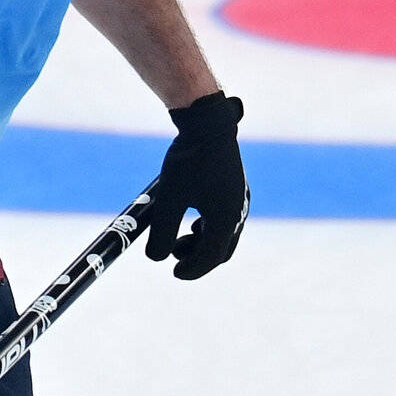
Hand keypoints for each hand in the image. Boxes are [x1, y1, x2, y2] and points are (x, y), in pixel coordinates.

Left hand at [146, 93, 248, 279]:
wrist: (207, 122)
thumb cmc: (188, 160)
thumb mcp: (169, 199)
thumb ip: (162, 231)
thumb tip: (154, 258)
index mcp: (227, 219)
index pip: (212, 257)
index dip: (192, 269)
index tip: (174, 273)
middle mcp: (240, 212)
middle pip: (222, 249)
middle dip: (198, 257)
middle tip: (174, 257)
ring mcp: (241, 200)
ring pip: (224, 233)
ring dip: (203, 241)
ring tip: (180, 238)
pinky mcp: (236, 188)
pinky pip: (226, 218)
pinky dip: (209, 226)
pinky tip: (193, 217)